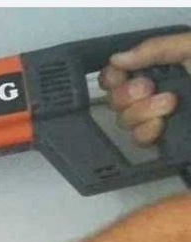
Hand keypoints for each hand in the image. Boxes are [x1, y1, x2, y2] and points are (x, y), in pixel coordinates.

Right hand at [99, 31, 190, 145]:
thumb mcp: (190, 48)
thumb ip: (155, 49)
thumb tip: (117, 59)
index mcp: (157, 68)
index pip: (116, 76)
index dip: (111, 77)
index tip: (121, 75)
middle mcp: (152, 93)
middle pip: (114, 100)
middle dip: (127, 95)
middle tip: (150, 88)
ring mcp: (156, 117)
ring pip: (124, 121)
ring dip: (141, 112)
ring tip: (169, 104)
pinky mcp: (164, 139)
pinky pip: (138, 140)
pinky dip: (147, 132)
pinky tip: (162, 124)